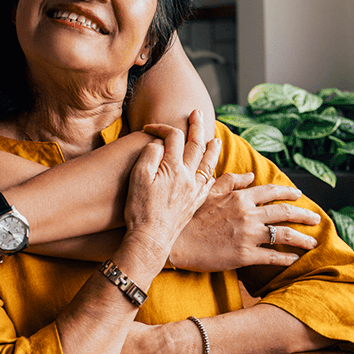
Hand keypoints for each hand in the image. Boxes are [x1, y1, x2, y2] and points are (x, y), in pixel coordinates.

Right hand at [121, 110, 219, 271]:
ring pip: (208, 163)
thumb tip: (160, 144)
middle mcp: (188, 176)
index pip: (173, 137)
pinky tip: (212, 171)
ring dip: (212, 149)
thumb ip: (150, 155)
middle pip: (196, 145)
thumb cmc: (140, 209)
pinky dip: (212, 172)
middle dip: (197, 127)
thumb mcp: (138, 177)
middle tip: (197, 114)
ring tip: (215, 140)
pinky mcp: (195, 203)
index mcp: (173, 167)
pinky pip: (209, 183)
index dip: (161, 128)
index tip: (148, 129)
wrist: (150, 239)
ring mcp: (194, 191)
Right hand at [170, 173, 320, 271]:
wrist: (179, 243)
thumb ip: (230, 181)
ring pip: (283, 235)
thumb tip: (251, 175)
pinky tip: (293, 259)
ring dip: (302, 239)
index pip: (270, 192)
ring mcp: (248, 236)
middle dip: (304, 215)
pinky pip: (271, 257)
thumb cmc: (191, 217)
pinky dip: (285, 258)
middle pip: (284, 212)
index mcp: (239, 197)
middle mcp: (247, 215)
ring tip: (313, 242)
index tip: (299, 195)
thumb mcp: (208, 192)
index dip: (288, 193)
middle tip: (316, 219)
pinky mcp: (245, 256)